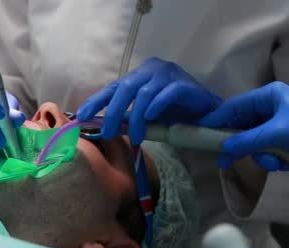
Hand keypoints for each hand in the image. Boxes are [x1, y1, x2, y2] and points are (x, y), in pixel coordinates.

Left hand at [76, 57, 221, 144]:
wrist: (206, 114)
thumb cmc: (174, 114)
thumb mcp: (146, 116)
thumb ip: (128, 117)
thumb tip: (103, 127)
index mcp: (139, 75)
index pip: (113, 87)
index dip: (97, 101)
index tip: (81, 116)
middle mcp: (152, 69)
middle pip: (126, 88)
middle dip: (114, 112)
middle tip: (109, 132)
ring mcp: (169, 74)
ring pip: (144, 93)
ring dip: (137, 117)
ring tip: (136, 136)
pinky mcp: (184, 84)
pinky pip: (167, 93)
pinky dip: (157, 106)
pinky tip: (152, 118)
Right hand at [199, 81, 288, 169]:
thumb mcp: (277, 134)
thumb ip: (248, 140)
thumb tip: (224, 148)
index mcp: (267, 95)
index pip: (233, 107)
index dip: (216, 121)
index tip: (201, 134)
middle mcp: (271, 104)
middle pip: (243, 126)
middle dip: (241, 146)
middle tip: (227, 163)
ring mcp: (279, 119)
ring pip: (256, 139)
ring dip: (262, 155)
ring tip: (275, 163)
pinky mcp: (287, 133)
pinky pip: (269, 145)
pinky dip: (273, 156)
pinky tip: (284, 163)